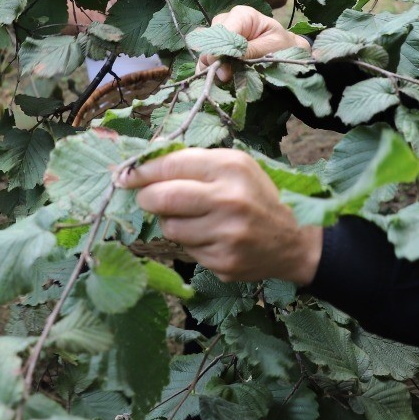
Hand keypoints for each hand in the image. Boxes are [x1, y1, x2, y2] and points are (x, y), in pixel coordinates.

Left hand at [117, 148, 322, 283]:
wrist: (293, 240)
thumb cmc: (256, 196)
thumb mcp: (234, 166)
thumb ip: (193, 160)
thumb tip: (146, 156)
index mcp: (231, 168)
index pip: (172, 165)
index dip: (142, 171)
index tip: (125, 174)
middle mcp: (229, 200)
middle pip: (164, 199)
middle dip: (146, 197)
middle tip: (145, 197)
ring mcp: (227, 235)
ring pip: (170, 228)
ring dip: (170, 222)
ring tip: (191, 217)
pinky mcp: (224, 263)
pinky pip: (186, 251)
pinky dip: (190, 242)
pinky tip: (209, 237)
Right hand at [199, 5, 308, 81]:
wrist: (286, 50)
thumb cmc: (282, 45)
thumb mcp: (272, 48)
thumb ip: (249, 53)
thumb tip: (224, 65)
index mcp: (242, 15)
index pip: (222, 32)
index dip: (219, 53)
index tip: (224, 73)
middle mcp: (227, 21)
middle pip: (209, 42)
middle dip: (214, 63)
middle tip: (225, 79)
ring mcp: (219, 34)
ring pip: (204, 52)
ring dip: (212, 69)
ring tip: (225, 81)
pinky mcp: (217, 48)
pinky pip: (206, 60)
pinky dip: (212, 72)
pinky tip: (222, 79)